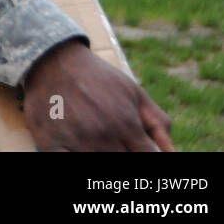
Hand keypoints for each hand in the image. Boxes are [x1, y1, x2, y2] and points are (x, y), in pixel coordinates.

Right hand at [23, 40, 173, 150]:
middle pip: (124, 164)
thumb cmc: (97, 77)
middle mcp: (103, 135)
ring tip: (96, 140)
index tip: (138, 150)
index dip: (147, 157)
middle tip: (115, 142)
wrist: (52, 59)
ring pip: (97, 164)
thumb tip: (172, 153)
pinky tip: (75, 147)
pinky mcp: (50, 143)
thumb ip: (158, 123)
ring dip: (100, 154)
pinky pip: (66, 163)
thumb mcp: (134, 92)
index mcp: (126, 124)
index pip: (149, 159)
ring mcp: (75, 140)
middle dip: (124, 154)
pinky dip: (72, 156)